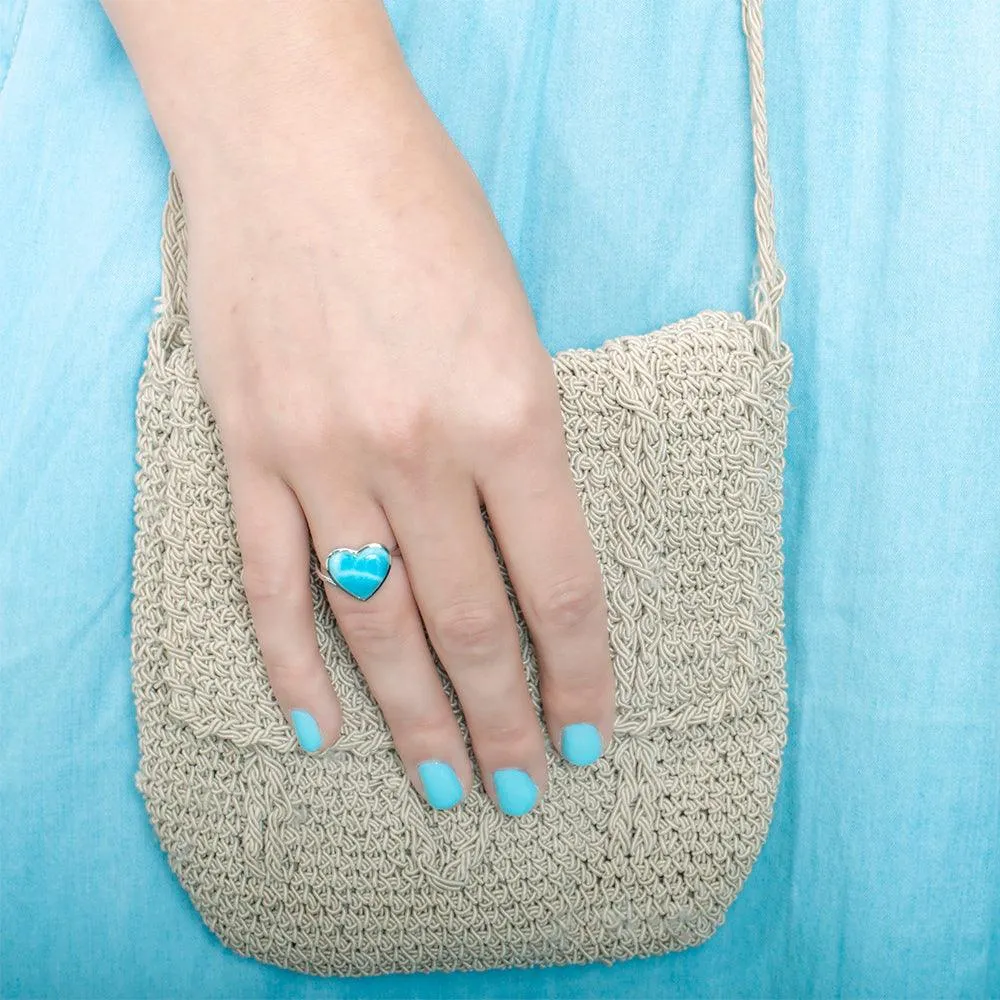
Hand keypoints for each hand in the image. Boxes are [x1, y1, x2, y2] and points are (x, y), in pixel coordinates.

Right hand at [105, 0, 614, 815]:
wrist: (295, 136)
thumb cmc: (424, 212)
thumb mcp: (516, 324)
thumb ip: (522, 446)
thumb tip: (525, 555)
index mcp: (510, 415)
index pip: (559, 588)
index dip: (581, 675)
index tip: (591, 731)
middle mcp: (418, 454)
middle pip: (470, 628)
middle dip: (504, 721)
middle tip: (523, 786)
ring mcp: (323, 460)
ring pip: (374, 628)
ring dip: (415, 719)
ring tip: (445, 787)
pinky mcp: (250, 452)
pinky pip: (269, 585)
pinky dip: (290, 665)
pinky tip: (317, 727)